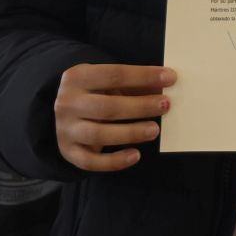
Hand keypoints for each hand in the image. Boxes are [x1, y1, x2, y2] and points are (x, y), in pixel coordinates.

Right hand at [55, 63, 175, 171]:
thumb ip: (135, 84)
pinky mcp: (68, 152)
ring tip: (155, 129)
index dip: (144, 76)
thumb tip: (165, 85)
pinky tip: (136, 155)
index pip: (114, 74)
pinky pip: (91, 161)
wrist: (65, 113)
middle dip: (140, 107)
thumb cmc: (96, 93)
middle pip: (107, 107)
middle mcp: (67, 103)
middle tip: (165, 106)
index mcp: (77, 77)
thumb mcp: (110, 82)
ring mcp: (66, 129)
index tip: (170, 78)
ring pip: (99, 135)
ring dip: (131, 133)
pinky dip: (115, 161)